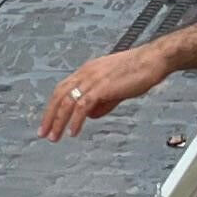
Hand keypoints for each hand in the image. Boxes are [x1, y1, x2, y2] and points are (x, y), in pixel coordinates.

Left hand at [37, 45, 172, 139]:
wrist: (153, 60)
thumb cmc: (138, 71)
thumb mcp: (115, 88)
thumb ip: (102, 102)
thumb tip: (91, 115)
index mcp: (87, 71)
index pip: (63, 88)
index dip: (53, 105)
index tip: (48, 120)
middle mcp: (86, 73)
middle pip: (59, 95)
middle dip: (49, 116)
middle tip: (43, 133)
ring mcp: (93, 79)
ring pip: (68, 102)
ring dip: (59, 121)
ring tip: (54, 137)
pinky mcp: (102, 87)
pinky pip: (83, 106)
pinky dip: (76, 120)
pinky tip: (73, 132)